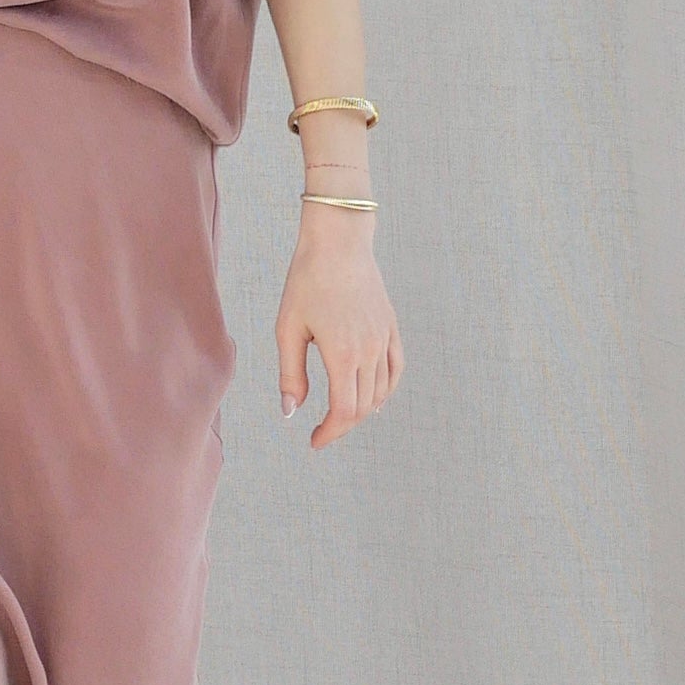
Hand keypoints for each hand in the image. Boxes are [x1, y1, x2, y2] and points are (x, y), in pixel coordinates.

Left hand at [277, 208, 402, 450]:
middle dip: (342, 426)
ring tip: (341, 414)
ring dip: (362, 410)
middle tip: (321, 430)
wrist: (339, 243)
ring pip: (381, 392)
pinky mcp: (391, 327)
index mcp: (342, 354)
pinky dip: (386, 390)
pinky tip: (373, 397)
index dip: (330, 433)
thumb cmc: (306, 282)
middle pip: (363, 407)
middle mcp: (369, 351)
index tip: (314, 440)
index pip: (344, 412)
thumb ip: (291, 374)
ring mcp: (384, 339)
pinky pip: (395, 369)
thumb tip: (292, 412)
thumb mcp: (288, 328)